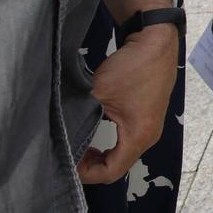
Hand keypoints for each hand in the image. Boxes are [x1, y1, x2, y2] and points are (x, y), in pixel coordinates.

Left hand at [77, 27, 177, 184]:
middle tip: (70, 152)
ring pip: (122, 152)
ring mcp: (152, 126)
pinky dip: (110, 141)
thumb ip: (78, 116)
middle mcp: (149, 136)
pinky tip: (95, 130)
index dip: (85, 173)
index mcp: (139, 136)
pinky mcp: (149, 114)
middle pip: (117, 165)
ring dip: (100, 152)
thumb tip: (57, 132)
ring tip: (80, 143)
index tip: (66, 159)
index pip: (110, 172)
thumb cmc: (130, 68)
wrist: (156, 40)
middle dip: (91, 164)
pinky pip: (127, 138)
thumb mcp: (97, 93)